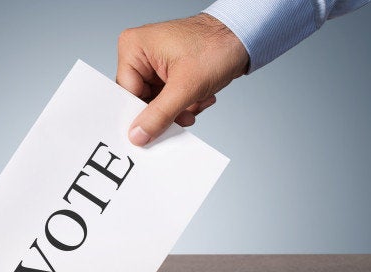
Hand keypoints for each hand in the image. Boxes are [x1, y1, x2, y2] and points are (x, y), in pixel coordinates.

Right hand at [117, 13, 248, 145]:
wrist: (244, 37)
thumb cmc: (217, 46)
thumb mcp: (185, 87)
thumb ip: (159, 115)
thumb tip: (138, 135)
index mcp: (133, 48)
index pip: (126, 93)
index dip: (139, 114)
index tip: (151, 132)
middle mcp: (140, 53)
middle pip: (140, 99)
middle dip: (165, 112)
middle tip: (182, 117)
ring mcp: (154, 62)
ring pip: (156, 102)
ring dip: (178, 109)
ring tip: (196, 103)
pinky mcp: (168, 70)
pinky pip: (167, 97)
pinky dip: (184, 103)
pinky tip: (200, 97)